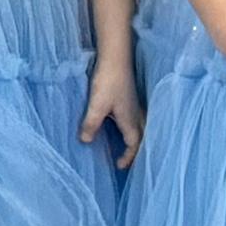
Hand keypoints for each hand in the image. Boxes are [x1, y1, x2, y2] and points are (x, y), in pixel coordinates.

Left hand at [81, 53, 143, 167]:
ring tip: (121, 147)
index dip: (128, 157)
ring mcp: (134, 106)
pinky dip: (128, 129)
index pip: (134, 145)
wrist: (116, 59)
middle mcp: (136, 115)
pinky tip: (117, 125)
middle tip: (124, 161)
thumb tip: (85, 141)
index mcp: (131, 120)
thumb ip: (91, 124)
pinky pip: (132, 120)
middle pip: (140, 139)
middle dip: (134, 152)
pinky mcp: (129, 98)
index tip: (119, 167)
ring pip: (137, 129)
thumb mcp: (97, 105)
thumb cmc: (108, 82)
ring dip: (132, 140)